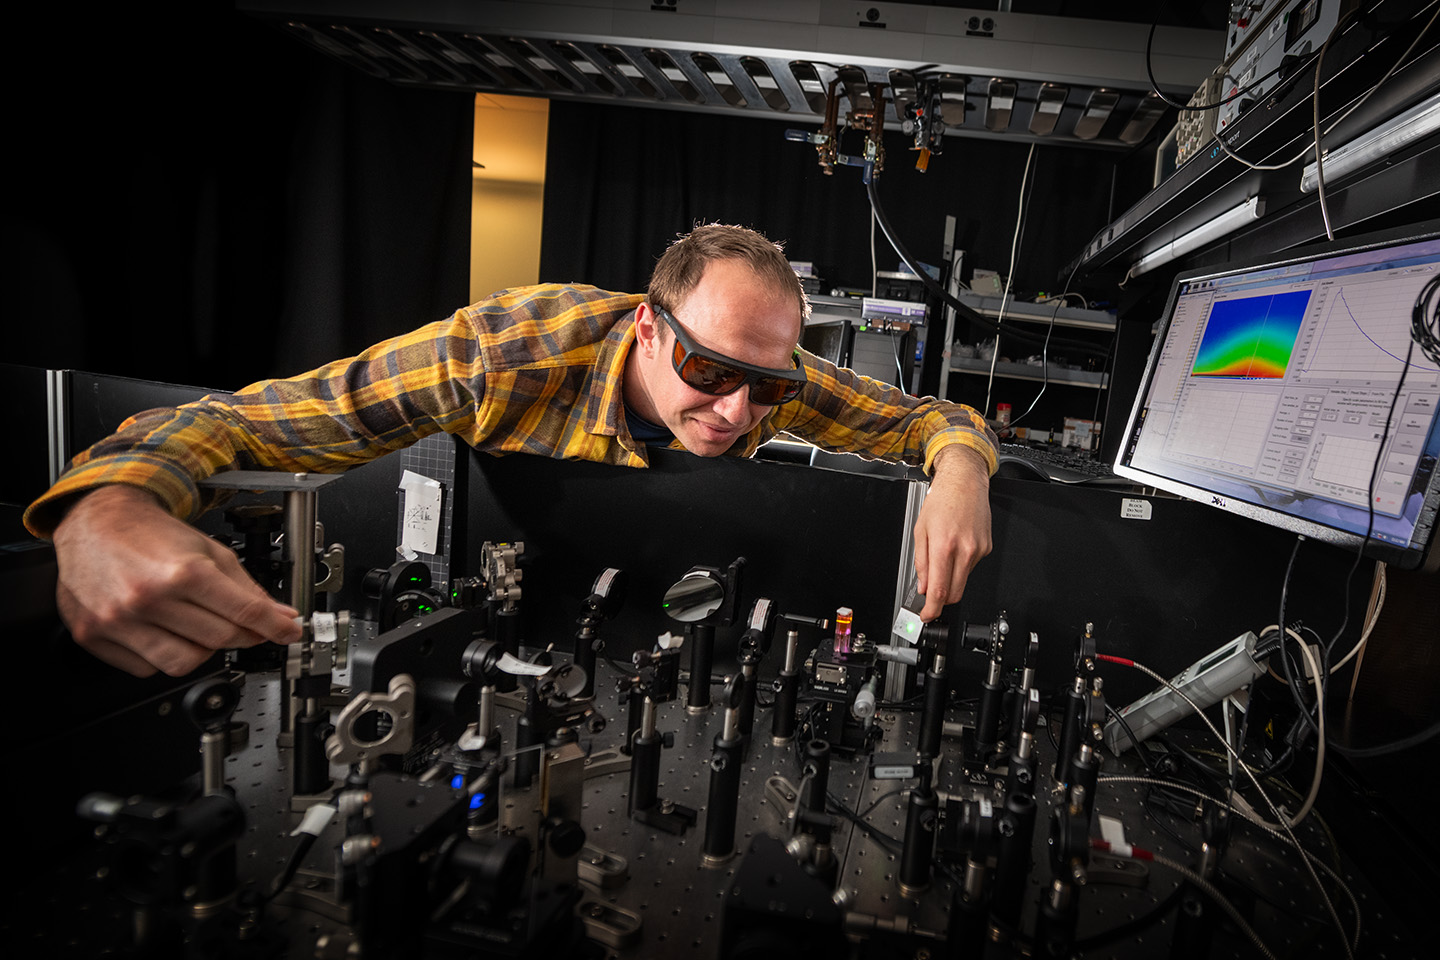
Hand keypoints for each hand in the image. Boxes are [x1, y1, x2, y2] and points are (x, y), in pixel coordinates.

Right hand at [52, 485, 301, 676]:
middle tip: (244, 626)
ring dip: (202, 651)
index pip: (245, 613)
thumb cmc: (150, 534)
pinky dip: (161, 656)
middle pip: (220, 640)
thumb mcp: (208, 551)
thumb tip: (279, 615)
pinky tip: (162, 633)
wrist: (94, 522)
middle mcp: (150, 598)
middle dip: (243, 635)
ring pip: (183, 663)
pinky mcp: (94, 635)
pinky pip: (145, 667)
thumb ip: (246, 587)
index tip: (289, 632)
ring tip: (198, 629)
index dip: (276, 627)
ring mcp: (120, 620)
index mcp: (183, 572)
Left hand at [913, 445, 992, 620]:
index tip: (926, 615)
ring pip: (963, 580)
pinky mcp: (987, 549)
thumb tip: (923, 586)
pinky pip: (970, 567)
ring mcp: (978, 551)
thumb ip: (920, 562)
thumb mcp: (920, 530)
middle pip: (955, 593)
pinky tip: (956, 547)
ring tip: (942, 557)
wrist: (965, 482)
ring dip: (950, 579)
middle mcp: (964, 550)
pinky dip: (960, 565)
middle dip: (941, 600)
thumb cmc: (942, 500)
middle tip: (930, 599)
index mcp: (944, 546)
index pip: (939, 590)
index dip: (932, 609)